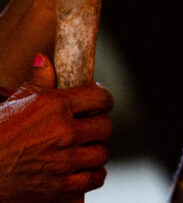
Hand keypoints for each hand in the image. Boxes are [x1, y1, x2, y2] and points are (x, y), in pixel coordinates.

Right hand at [0, 54, 112, 201]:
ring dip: (95, 151)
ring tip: (84, 148)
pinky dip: (92, 174)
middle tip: (89, 128)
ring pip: (101, 153)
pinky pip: (94, 178)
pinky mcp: (61, 187)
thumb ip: (36, 81)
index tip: (99, 103)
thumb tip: (44, 59)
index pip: (100, 97)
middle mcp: (63, 133)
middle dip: (99, 126)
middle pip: (105, 127)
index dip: (103, 99)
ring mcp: (63, 162)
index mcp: (54, 107)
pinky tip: (85, 169)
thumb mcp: (13, 104)